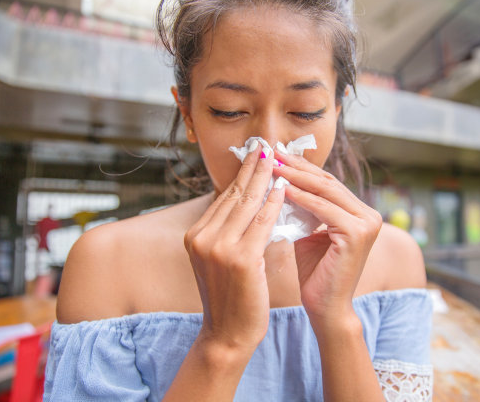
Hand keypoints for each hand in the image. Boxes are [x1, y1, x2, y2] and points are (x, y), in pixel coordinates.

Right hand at [184, 144, 284, 351]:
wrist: (227, 335)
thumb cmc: (231, 298)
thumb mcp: (220, 260)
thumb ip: (228, 232)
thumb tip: (247, 203)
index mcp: (196, 236)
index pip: (224, 197)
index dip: (241, 174)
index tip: (254, 155)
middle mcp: (202, 237)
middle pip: (234, 195)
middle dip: (253, 168)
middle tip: (266, 145)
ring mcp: (218, 247)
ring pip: (248, 204)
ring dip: (265, 179)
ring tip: (278, 159)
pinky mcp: (239, 258)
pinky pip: (261, 223)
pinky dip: (273, 203)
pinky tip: (283, 189)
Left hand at [273, 151, 382, 329]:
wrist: (326, 309)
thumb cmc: (315, 273)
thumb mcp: (308, 232)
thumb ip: (302, 208)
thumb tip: (279, 180)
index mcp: (359, 212)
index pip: (326, 182)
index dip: (301, 167)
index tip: (277, 154)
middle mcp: (369, 215)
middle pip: (326, 182)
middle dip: (297, 166)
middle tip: (272, 151)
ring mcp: (367, 223)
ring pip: (325, 191)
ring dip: (296, 176)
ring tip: (273, 165)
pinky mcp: (358, 234)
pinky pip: (323, 209)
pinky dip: (301, 198)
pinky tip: (282, 189)